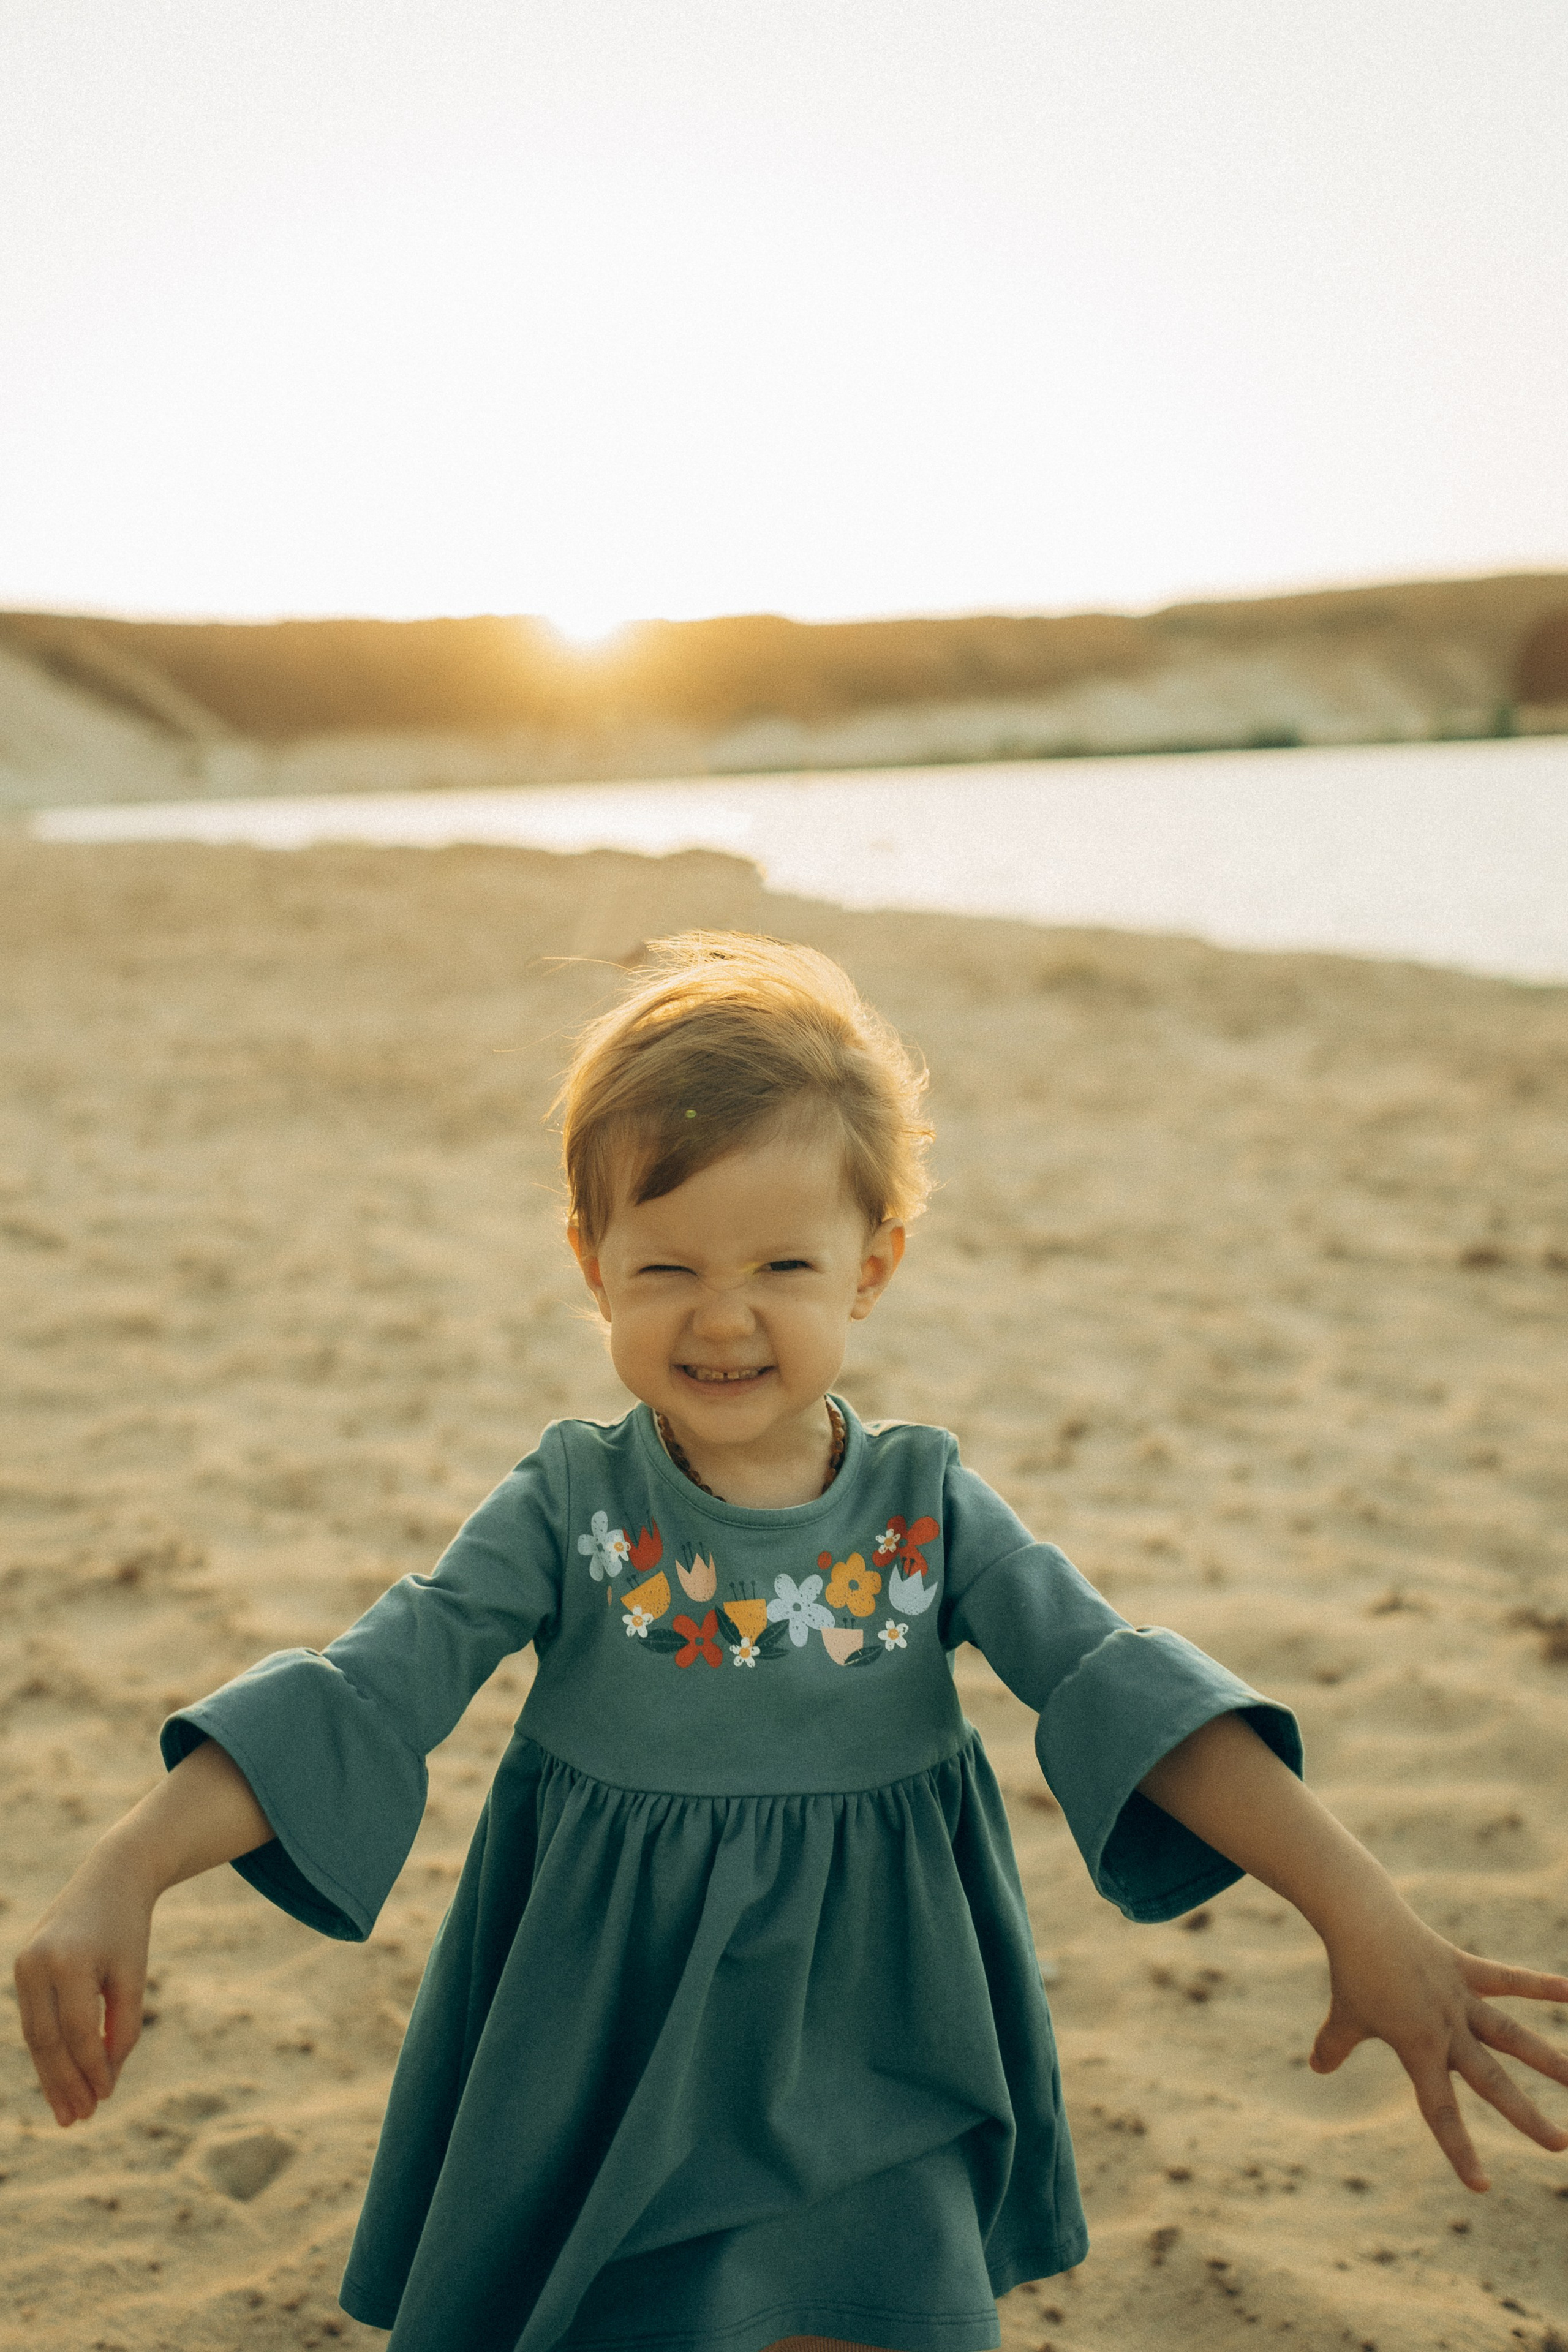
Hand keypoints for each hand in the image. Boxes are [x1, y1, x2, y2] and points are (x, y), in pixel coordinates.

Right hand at [14, 1844, 153, 2126]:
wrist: (110, 1877)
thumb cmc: (128, 1927)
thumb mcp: (134, 1973)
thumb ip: (124, 2025)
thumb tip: (106, 2077)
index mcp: (68, 1962)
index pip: (78, 2031)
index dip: (92, 2068)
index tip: (106, 2097)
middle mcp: (36, 1965)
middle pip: (48, 2040)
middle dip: (65, 2083)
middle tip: (79, 2120)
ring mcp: (23, 1968)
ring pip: (35, 2036)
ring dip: (52, 2076)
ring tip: (68, 2113)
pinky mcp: (22, 1971)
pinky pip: (34, 2021)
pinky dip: (48, 2052)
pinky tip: (60, 2080)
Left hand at [1311, 1906, 1567, 2190]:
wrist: (1358, 1919)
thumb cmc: (1350, 1972)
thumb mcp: (1343, 2016)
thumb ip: (1333, 2045)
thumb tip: (1317, 2067)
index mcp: (1418, 2048)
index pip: (1440, 2111)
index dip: (1459, 2149)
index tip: (1482, 2187)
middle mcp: (1445, 2028)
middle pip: (1490, 2079)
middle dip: (1525, 2114)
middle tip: (1560, 2145)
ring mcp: (1459, 1997)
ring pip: (1510, 2034)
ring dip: (1547, 2058)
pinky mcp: (1466, 1967)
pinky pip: (1510, 1979)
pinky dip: (1543, 1985)